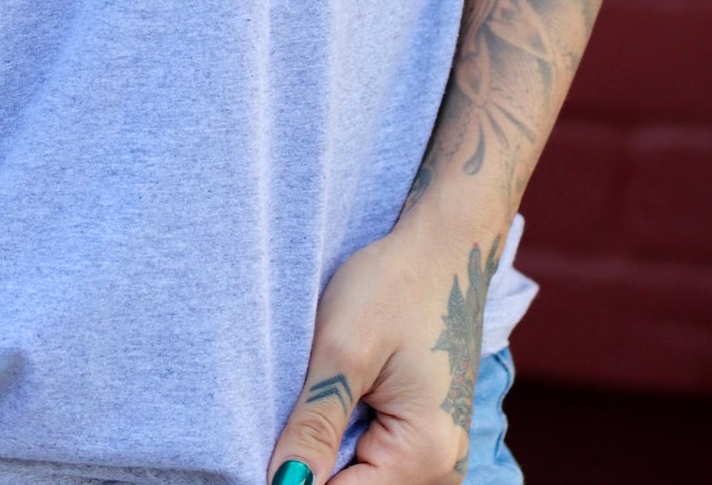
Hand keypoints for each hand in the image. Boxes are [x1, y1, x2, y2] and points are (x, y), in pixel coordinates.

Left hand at [265, 213, 503, 484]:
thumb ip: (314, 425)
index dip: (294, 478)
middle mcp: (442, 469)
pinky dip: (345, 441)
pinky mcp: (426, 441)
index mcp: (426, 453)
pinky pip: (375, 462)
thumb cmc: (395, 285)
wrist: (442, 250)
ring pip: (361, 478)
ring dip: (327, 453)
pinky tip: (334, 401)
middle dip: (312, 464)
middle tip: (294, 404)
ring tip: (314, 397)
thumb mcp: (343, 349)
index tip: (269, 442)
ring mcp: (438, 458)